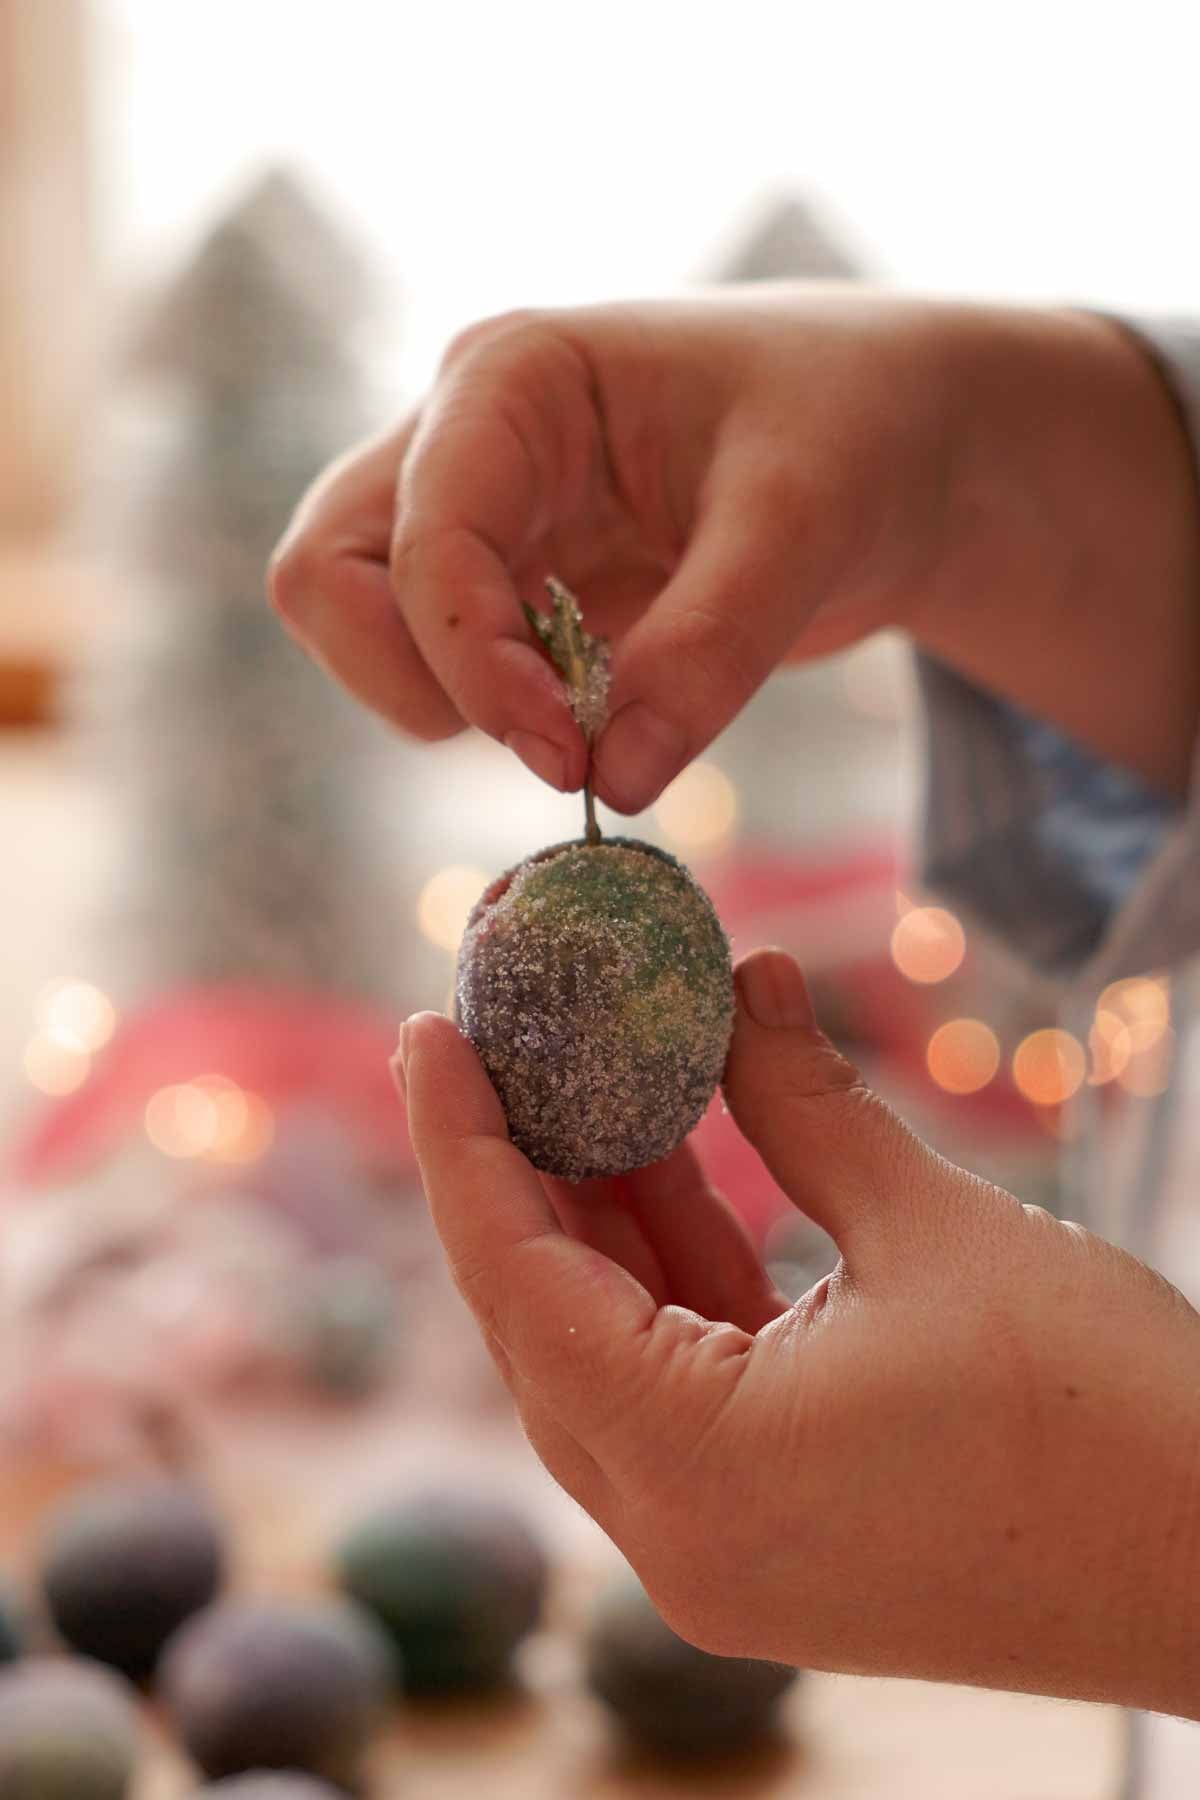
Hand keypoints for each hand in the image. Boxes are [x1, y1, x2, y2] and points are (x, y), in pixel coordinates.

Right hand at [270, 291, 1199, 805]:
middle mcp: (464, 436)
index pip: (419, 534)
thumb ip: (708, 651)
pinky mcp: (502, 581)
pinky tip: (598, 715)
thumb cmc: (854, 432)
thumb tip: (612, 783)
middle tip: (552, 748)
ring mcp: (472, 511)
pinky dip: (493, 716)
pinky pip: (435, 663)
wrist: (895, 439)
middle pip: (327, 574)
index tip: (569, 758)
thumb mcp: (804, 526)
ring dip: (449, 704)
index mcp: (516, 376)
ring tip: (590, 723)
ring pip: (358, 624)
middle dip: (416, 681)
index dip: (470, 662)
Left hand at [397, 947, 1199, 1717]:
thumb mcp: (933, 1228)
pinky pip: (684, 1389)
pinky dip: (676, 1279)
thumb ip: (805, 1105)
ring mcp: (727, 1550)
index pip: (516, 1284)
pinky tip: (676, 1162)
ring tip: (590, 1074)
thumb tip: (744, 980)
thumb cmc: (1104, 1409)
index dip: (462, 1142)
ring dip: (606, 1217)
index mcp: (692, 1473)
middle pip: (546, 1321)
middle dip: (526, 1168)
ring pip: (612, 1353)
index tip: (429, 1028)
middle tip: (502, 1036)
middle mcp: (680, 1538)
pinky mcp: (779, 1535)